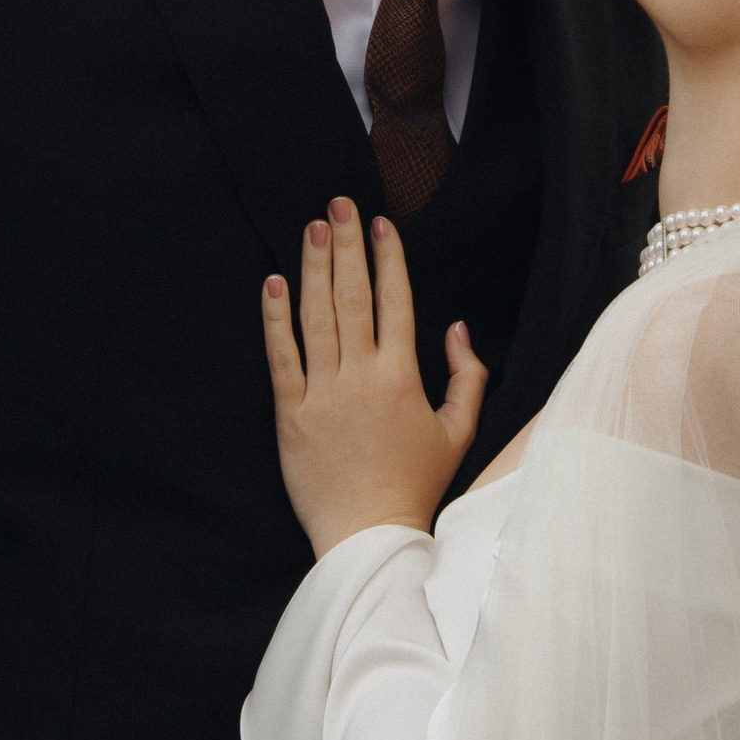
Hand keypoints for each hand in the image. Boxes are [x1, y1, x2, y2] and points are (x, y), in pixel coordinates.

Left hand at [262, 199, 487, 555]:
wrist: (369, 536)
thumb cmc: (416, 486)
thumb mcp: (459, 431)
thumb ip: (466, 375)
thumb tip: (456, 327)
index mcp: (404, 377)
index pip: (396, 302)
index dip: (388, 258)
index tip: (380, 223)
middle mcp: (362, 377)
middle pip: (353, 297)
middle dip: (347, 246)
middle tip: (338, 203)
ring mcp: (323, 394)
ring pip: (316, 317)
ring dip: (313, 268)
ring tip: (311, 228)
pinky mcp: (290, 414)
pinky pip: (281, 356)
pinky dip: (275, 317)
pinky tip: (273, 282)